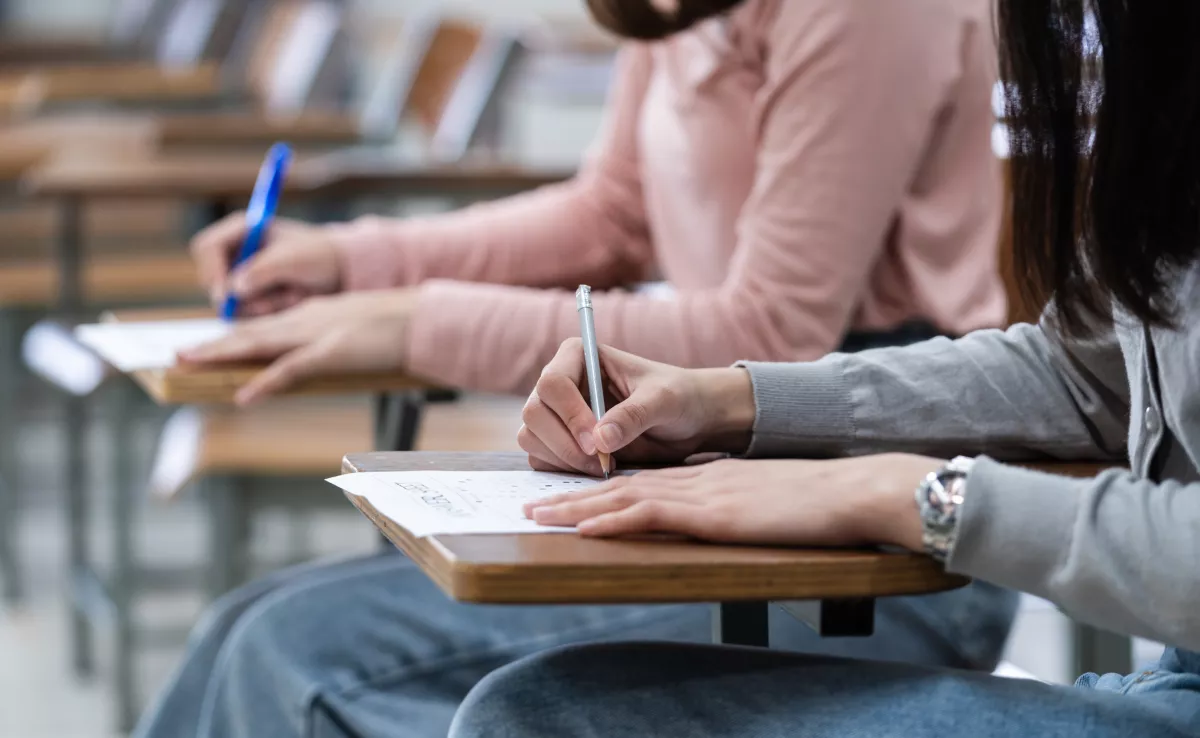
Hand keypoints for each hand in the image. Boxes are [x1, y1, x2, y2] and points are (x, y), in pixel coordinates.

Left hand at [179, 289, 418, 404]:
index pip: (263, 327)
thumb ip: (332, 342)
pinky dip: (264, 383)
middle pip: (249, 333)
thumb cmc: (397, 328)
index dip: (232, 337)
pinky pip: (290, 370)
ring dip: (221, 354)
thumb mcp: (356, 332)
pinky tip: (243, 395)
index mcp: (312, 316)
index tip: (206, 347)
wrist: (422, 318)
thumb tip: (315, 358)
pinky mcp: (331, 352)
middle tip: (178, 355)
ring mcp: (316, 335)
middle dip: (213, 345)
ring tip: (189, 362)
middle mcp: (306, 321)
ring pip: (258, 344)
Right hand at [191, 212, 341, 315]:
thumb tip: (233, 289)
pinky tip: (290, 301)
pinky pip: (245, 315)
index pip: (207, 247)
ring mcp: (241, 277)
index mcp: (242, 230)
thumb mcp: (293, 258)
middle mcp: (236, 253)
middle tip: (268, 303)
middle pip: (211, 280)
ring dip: (261, 305)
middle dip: (238, 296)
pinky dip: (268, 312)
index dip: (212, 270)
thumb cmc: (319, 255)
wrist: (341, 272)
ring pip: (229, 302)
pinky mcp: (250, 298)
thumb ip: (262, 270)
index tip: (226, 292)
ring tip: (293, 295)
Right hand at [518, 339, 755, 476]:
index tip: (598, 443)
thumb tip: (601, 440)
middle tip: (600, 462)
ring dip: (563, 459)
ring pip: (531, 437)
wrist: (685, 421)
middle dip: (564, 443)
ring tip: (604, 465)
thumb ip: (634, 415)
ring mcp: (555, 412)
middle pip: (534, 412)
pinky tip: (595, 469)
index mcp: (578, 355)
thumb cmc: (676, 397)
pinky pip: (540, 458)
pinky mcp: (557, 440)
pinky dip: (562, 469)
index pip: (552, 382)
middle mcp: (560, 381)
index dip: (570, 415)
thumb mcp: (663, 400)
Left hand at [525, 454, 942, 550]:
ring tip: (539, 516)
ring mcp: (701, 493)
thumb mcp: (765, 499)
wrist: (849, 489)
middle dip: (573, 496)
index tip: (570, 498)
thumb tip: (719, 516)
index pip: (643, 481)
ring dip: (577, 507)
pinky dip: (612, 520)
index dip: (602, 489)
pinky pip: (650, 515)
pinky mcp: (711, 512)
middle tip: (533, 505)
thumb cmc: (817, 501)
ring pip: (624, 497)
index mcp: (707, 477)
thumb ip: (737, 505)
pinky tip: (585, 527)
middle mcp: (695, 479)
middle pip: (621, 484)